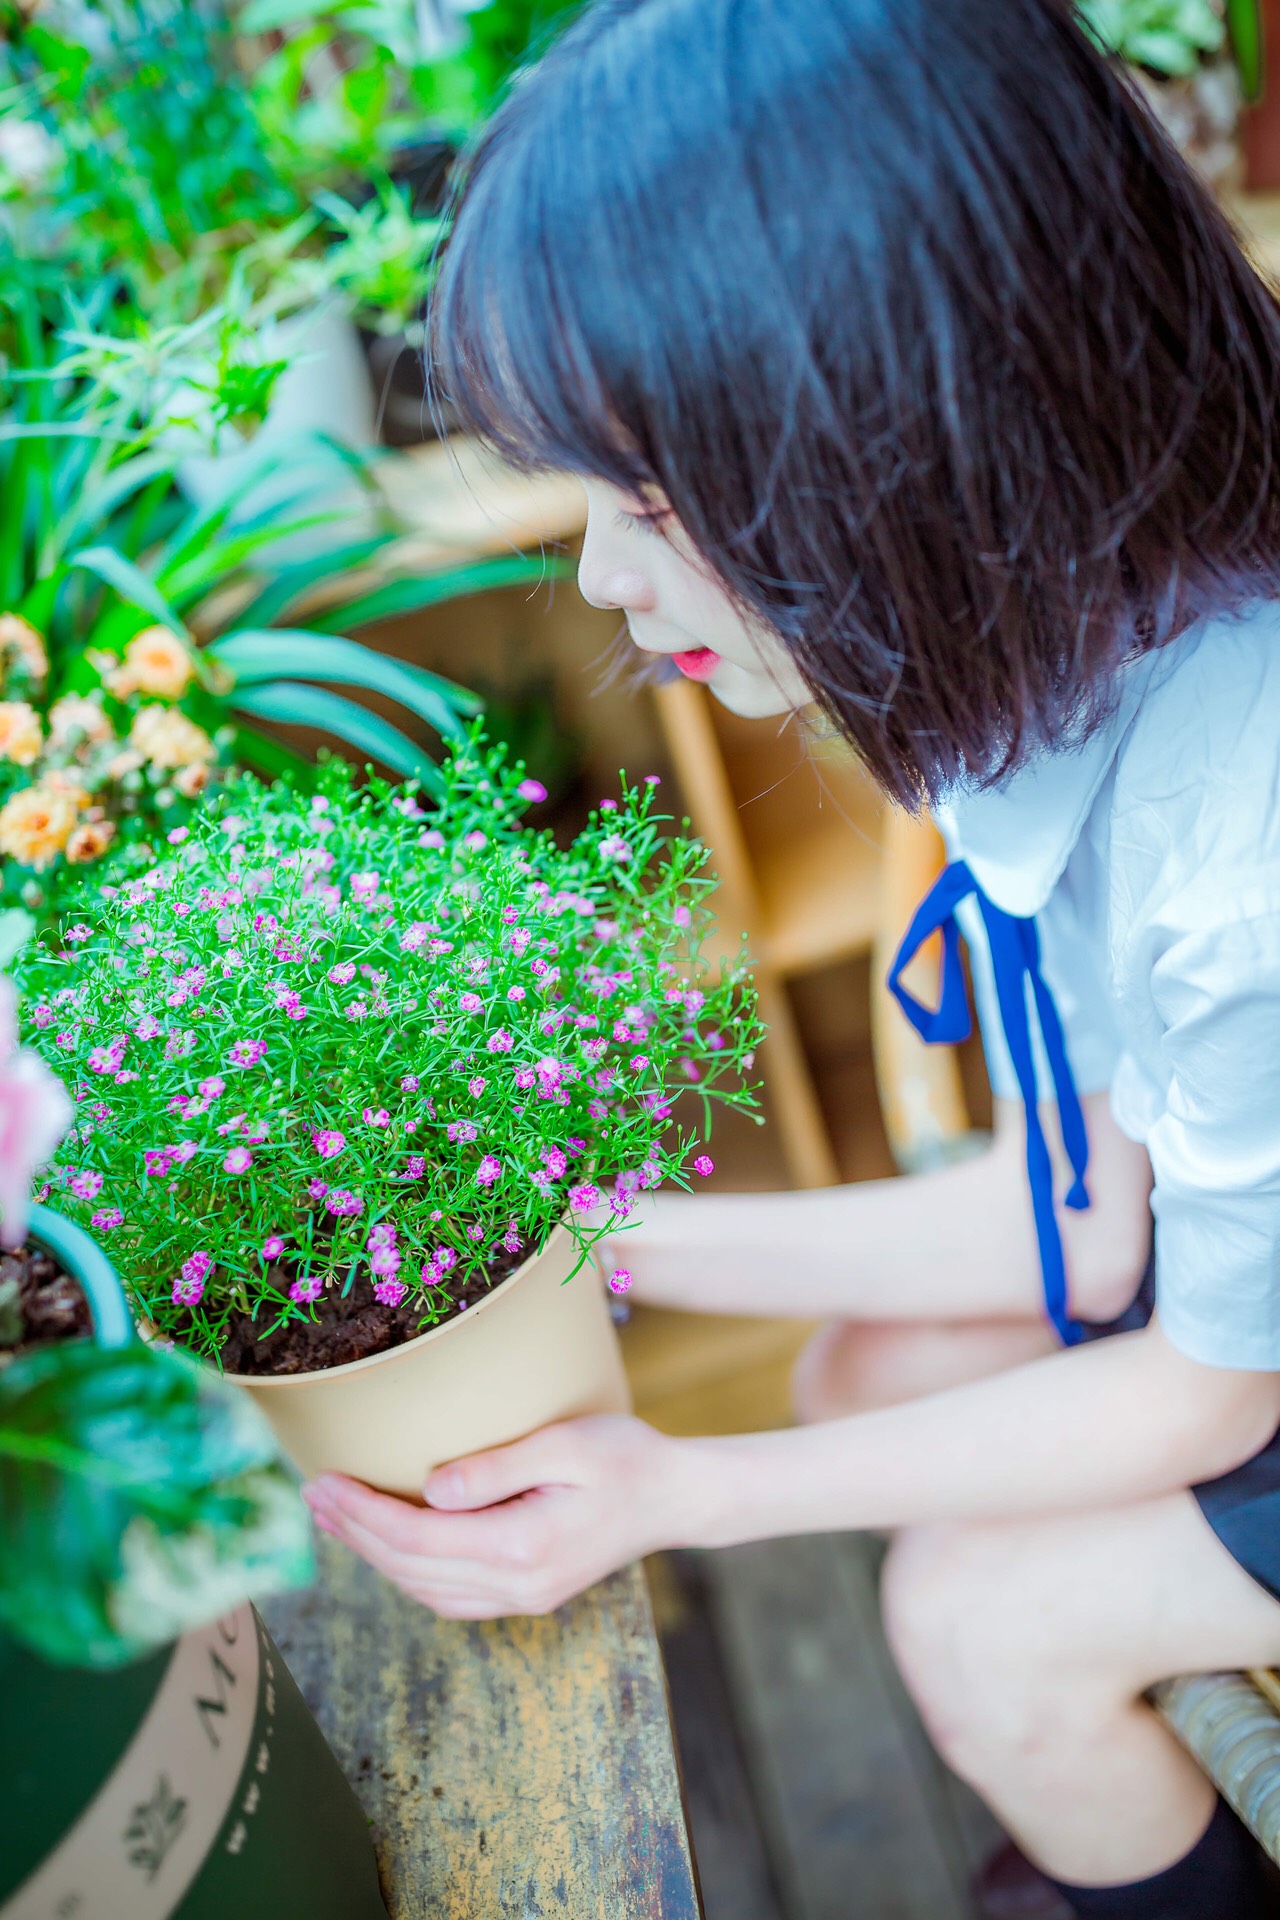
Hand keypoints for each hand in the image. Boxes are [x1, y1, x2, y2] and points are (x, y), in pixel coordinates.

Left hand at [301, 1415, 698, 1617]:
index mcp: (524, 1546)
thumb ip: (496, 1466)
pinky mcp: (528, 1593)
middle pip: (411, 1568)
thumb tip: (429, 1488)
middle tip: (313, 1494)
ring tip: (335, 1519)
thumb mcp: (566, 1443)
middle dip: (355, 1532)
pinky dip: (410, 1573)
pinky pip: (451, 1596)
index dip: (362, 1513)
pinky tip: (390, 1546)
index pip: (418, 1538)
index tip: (323, 1481)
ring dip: (375, 1556)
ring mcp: (524, 1596)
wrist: (677, 1497)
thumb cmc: (627, 1457)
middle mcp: (518, 1584)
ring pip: (426, 1589)